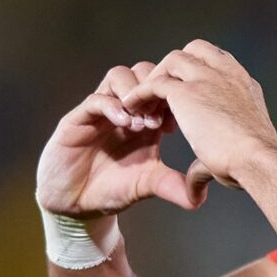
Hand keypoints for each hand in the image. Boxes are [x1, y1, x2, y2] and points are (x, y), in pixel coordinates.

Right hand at [36, 62, 205, 217]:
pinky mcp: (77, 119)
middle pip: (143, 72)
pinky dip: (111, 106)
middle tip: (159, 120)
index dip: (172, 97)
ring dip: (134, 93)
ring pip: (119, 76)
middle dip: (154, 90)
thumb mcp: (147, 185)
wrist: (77, 204)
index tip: (177, 123)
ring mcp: (101, 111)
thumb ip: (172, 186)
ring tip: (140, 123)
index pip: (162, 87)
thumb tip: (199, 198)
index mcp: (145, 117)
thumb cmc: (111, 189)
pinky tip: (123, 123)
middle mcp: (124, 108)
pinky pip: (95, 99)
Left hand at [121, 40, 276, 189]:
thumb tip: (194, 192)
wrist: (259, 161)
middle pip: (196, 50)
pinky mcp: (186, 92)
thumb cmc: (254, 165)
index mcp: (244, 84)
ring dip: (157, 78)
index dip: (198, 73)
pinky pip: (155, 83)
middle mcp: (228, 74)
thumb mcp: (236, 153)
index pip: (218, 62)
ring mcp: (207, 78)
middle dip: (176, 67)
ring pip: (173, 60)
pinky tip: (130, 108)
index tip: (185, 93)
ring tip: (144, 101)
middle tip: (161, 93)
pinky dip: (141, 93)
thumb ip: (208, 162)